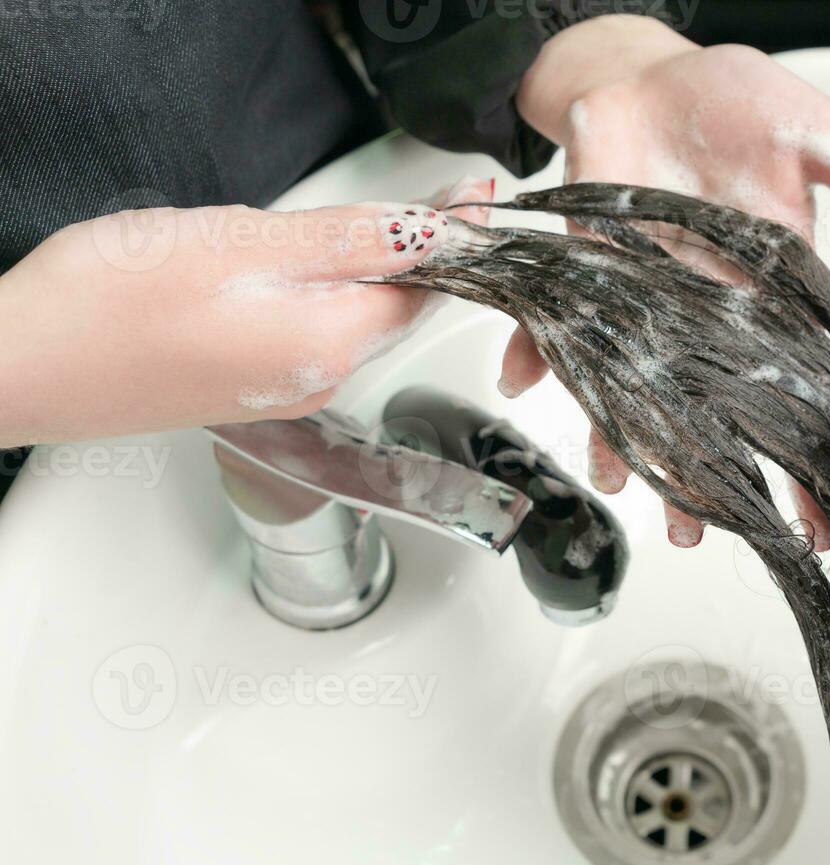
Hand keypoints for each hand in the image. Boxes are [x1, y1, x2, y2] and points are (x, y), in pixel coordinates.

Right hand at [0, 199, 455, 446]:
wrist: (22, 366)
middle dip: (418, 257)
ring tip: (365, 229)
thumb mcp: (241, 243)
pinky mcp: (248, 388)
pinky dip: (320, 297)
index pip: (426, 289)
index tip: (473, 197)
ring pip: (352, 319)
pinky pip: (309, 334)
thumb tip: (427, 232)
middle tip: (437, 203)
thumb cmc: (111, 304)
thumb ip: (345, 239)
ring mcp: (284, 390)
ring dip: (367, 275)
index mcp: (330, 343)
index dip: (454, 239)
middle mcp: (320, 379)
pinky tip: (290, 271)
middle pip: (395, 308)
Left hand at [512, 16, 829, 549]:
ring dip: (631, 438)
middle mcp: (710, 310)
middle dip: (720, 470)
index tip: (826, 513)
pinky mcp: (591, 268)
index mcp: (776, 293)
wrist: (658, 73)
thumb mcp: (826, 141)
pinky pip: (560, 320)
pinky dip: (537, 347)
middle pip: (717, 407)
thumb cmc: (743, 103)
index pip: (806, 385)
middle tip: (720, 532)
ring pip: (640, 383)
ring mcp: (647, 295)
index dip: (817, 449)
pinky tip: (523, 384)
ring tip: (634, 492)